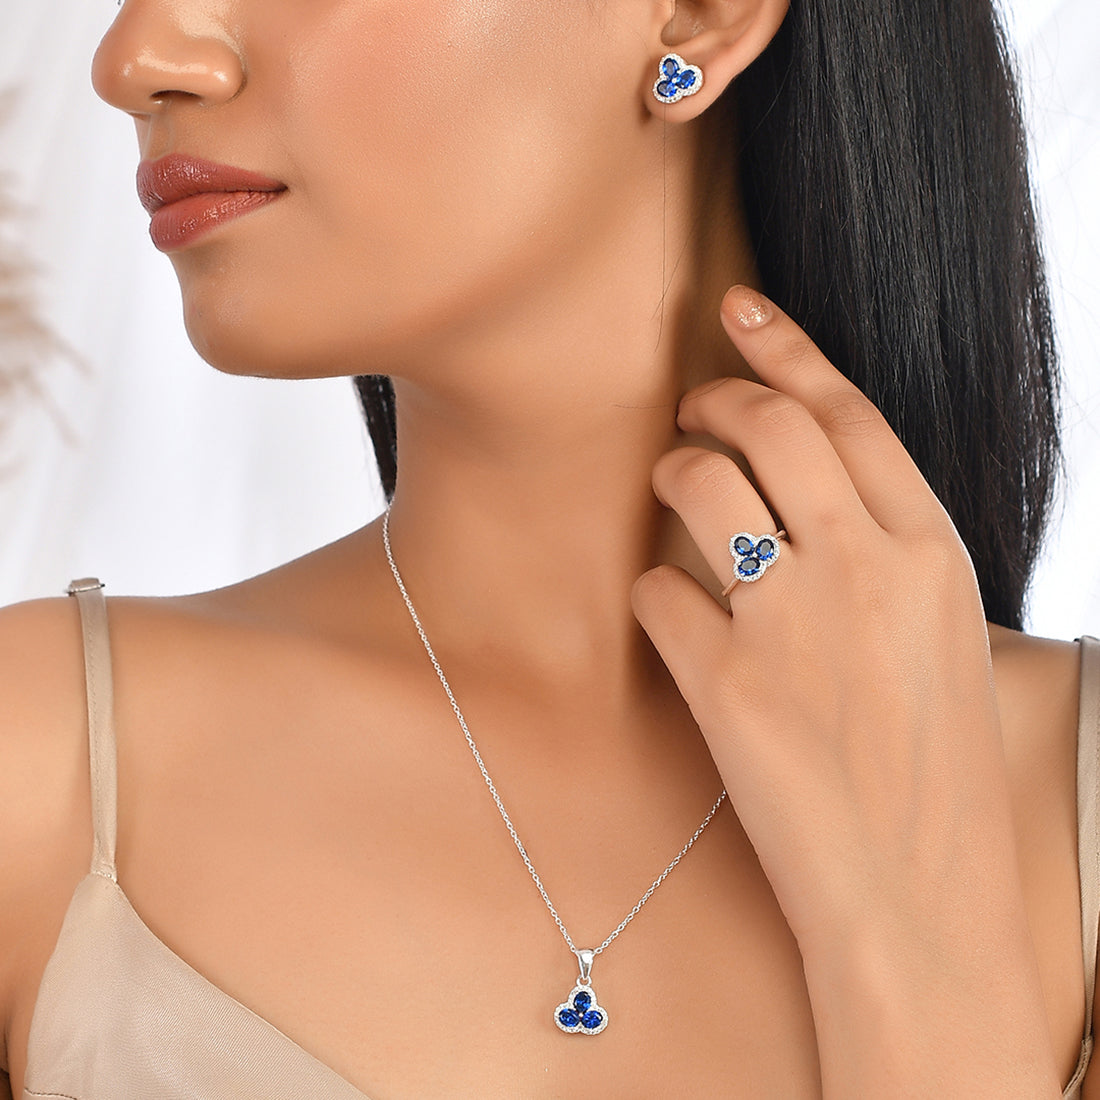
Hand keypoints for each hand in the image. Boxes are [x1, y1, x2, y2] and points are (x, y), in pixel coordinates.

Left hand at [631, 286, 1058, 1093]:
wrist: (919, 905)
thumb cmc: (936, 780)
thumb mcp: (946, 647)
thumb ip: (888, 562)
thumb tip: (813, 500)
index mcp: (933, 555)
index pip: (849, 413)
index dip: (786, 348)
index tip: (739, 308)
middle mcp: (866, 571)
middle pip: (768, 426)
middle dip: (715, 398)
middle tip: (690, 406)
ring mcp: (793, 624)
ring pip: (700, 483)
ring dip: (671, 471)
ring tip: (670, 488)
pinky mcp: (726, 684)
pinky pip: (658, 589)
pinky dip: (655, 590)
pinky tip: (672, 618)